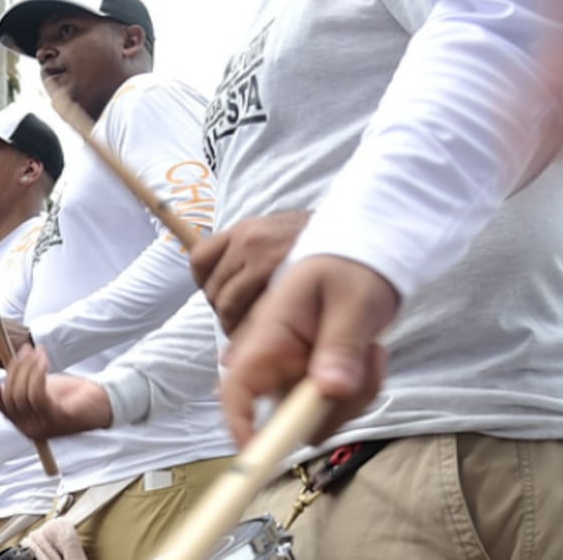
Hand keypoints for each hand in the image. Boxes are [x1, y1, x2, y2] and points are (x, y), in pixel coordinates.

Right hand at [0, 345, 112, 438]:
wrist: (102, 404)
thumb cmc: (72, 395)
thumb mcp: (42, 387)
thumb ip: (24, 382)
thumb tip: (9, 362)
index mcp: (22, 422)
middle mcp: (29, 429)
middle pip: (10, 396)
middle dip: (16, 369)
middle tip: (27, 349)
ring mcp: (42, 426)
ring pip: (22, 394)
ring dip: (29, 368)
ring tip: (40, 353)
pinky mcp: (56, 419)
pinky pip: (37, 395)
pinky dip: (38, 374)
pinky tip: (44, 362)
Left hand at [190, 210, 310, 334]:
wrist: (362, 236)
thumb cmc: (321, 246)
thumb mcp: (280, 235)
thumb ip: (252, 256)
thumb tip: (221, 288)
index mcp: (246, 230)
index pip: (200, 258)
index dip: (206, 282)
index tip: (222, 296)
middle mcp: (249, 240)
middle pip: (213, 288)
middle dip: (224, 309)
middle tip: (243, 321)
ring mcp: (264, 260)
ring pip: (226, 306)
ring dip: (234, 325)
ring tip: (255, 332)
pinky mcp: (282, 282)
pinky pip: (248, 316)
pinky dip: (248, 331)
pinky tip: (265, 333)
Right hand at [221, 255, 395, 446]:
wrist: (362, 256)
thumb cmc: (350, 268)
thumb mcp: (352, 303)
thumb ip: (341, 346)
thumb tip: (331, 390)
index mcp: (269, 337)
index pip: (237, 389)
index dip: (242, 427)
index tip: (265, 453)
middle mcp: (273, 360)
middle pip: (289, 417)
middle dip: (335, 407)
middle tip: (367, 366)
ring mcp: (292, 372)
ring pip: (316, 417)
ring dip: (354, 395)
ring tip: (371, 351)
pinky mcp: (310, 379)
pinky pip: (334, 407)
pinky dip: (360, 390)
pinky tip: (368, 354)